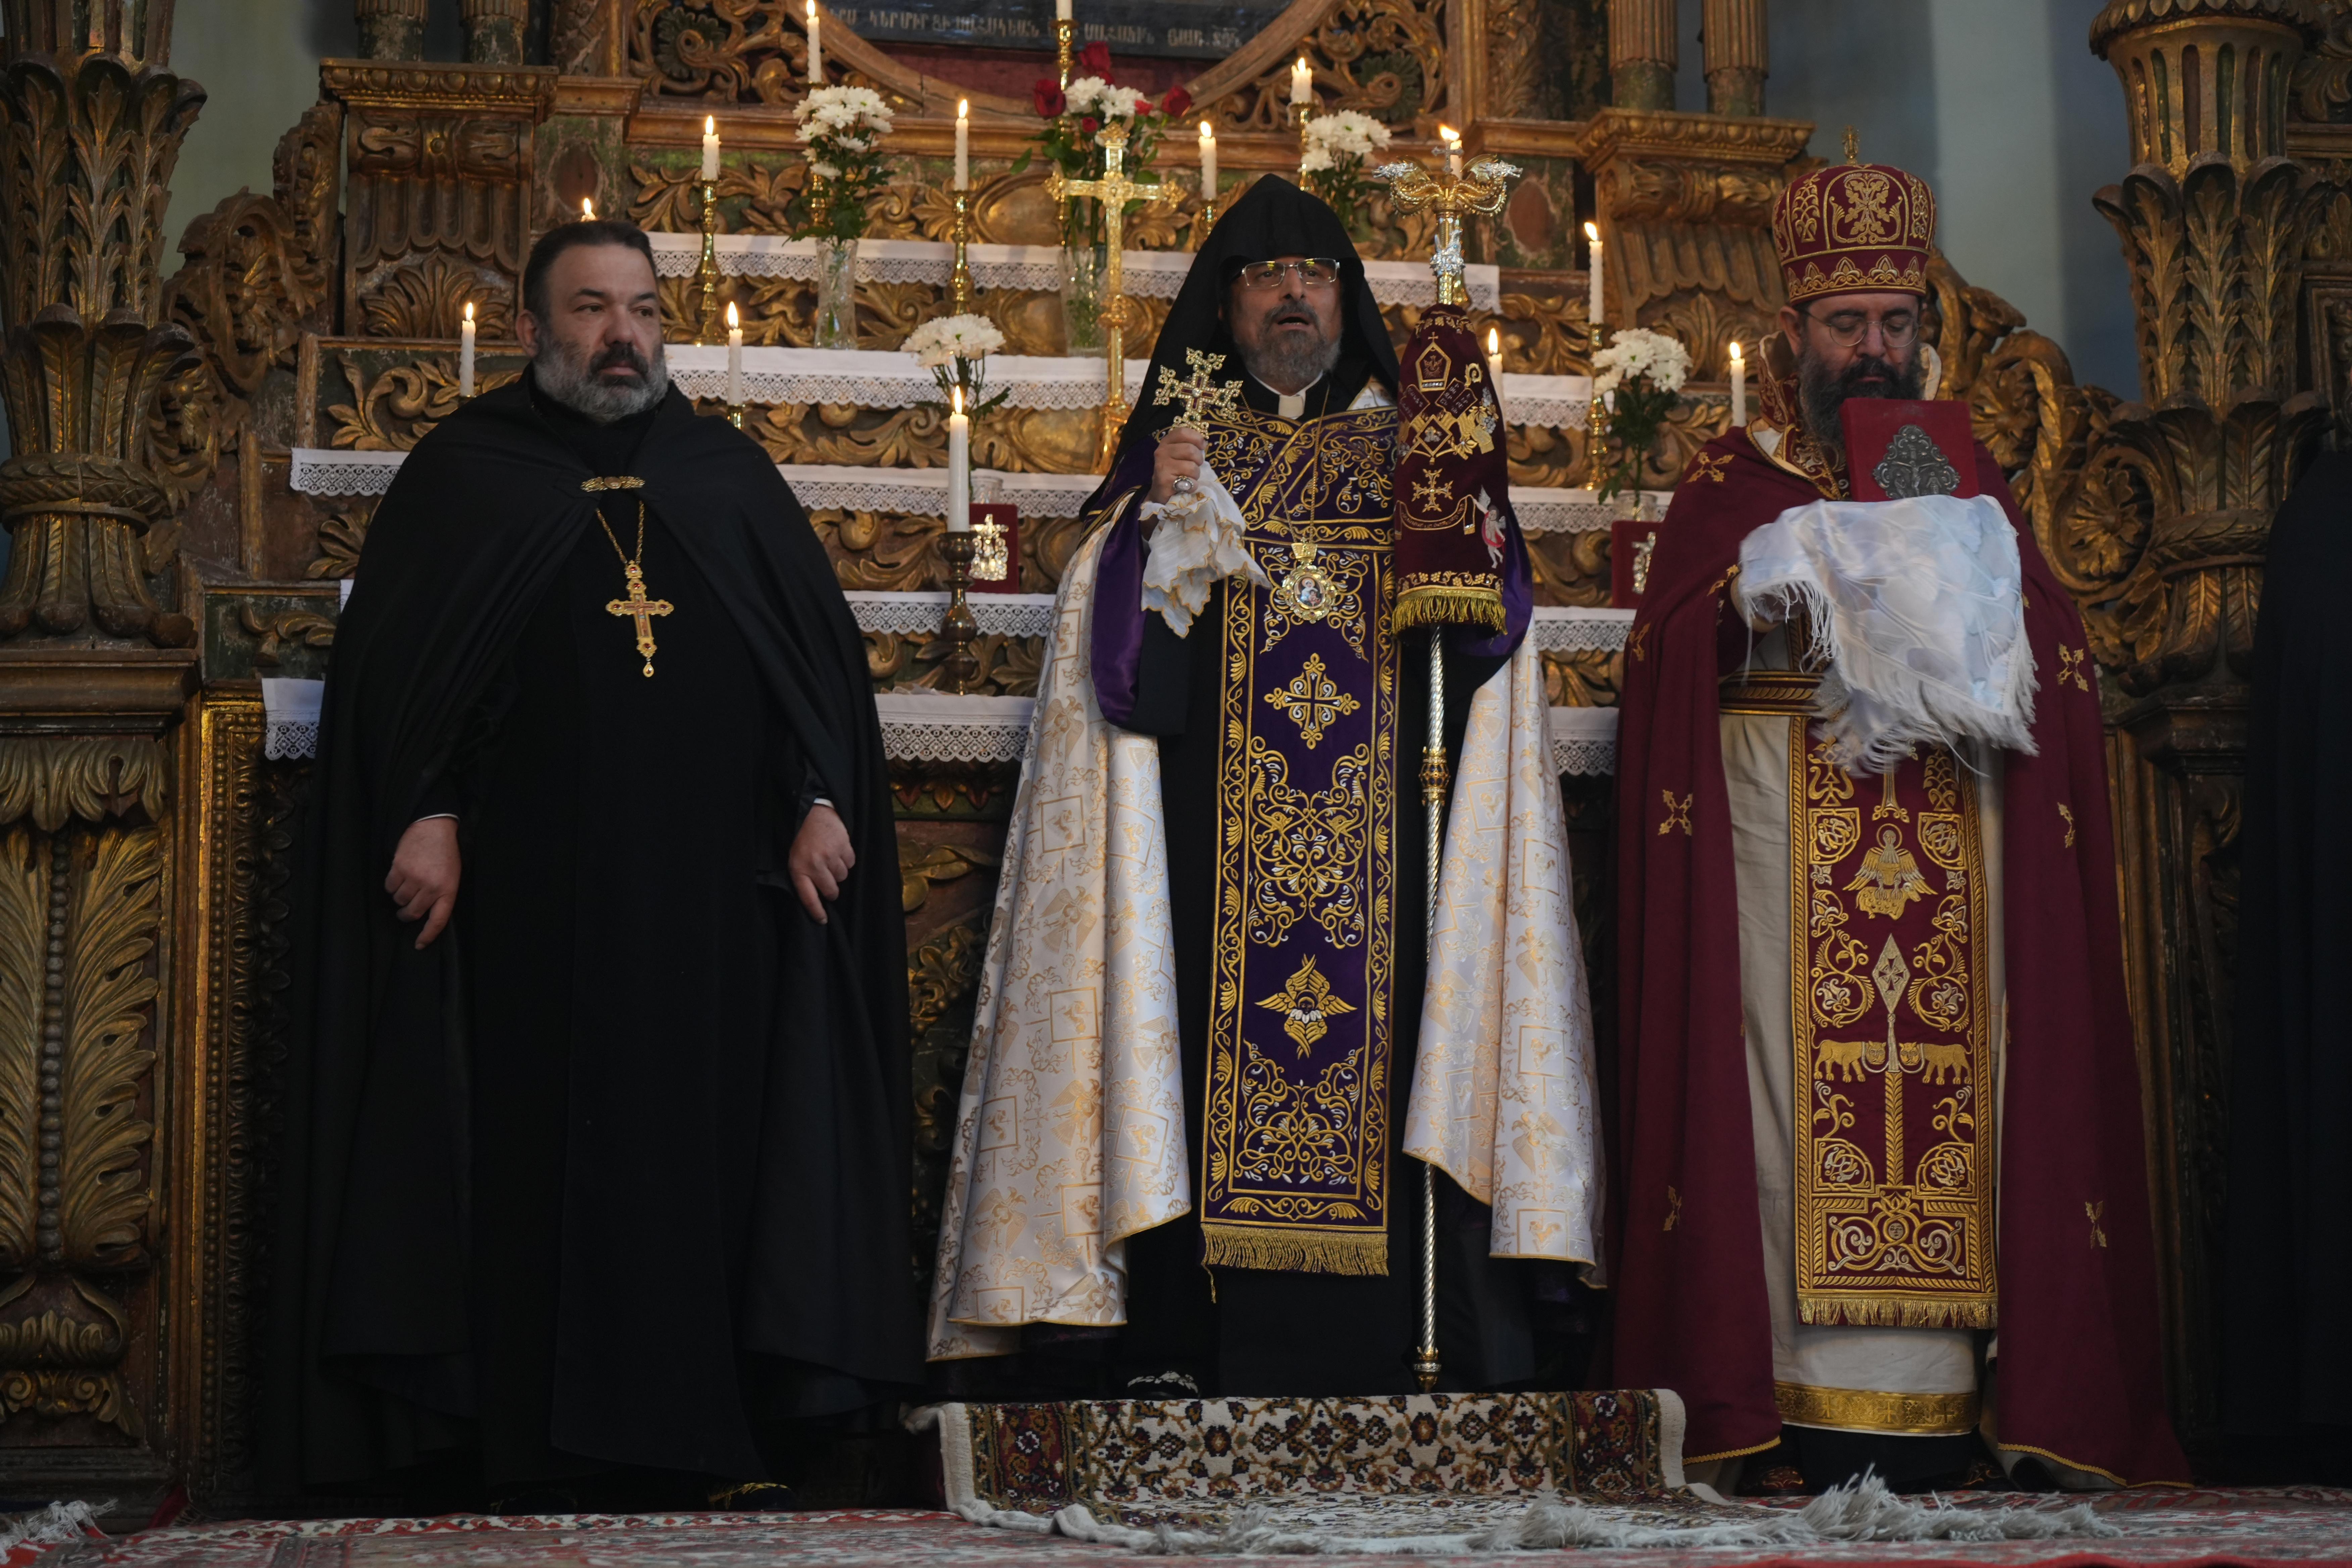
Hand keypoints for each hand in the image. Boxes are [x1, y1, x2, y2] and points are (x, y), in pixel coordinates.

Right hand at [386, 817, 459, 949]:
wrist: (433, 826)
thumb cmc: (444, 852)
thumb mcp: (452, 875)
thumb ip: (442, 894)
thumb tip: (427, 913)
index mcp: (448, 890)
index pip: (438, 920)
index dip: (427, 935)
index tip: (419, 945)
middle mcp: (431, 887)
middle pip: (413, 913)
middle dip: (407, 915)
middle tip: (405, 912)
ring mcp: (414, 878)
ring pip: (399, 900)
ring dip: (400, 897)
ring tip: (406, 885)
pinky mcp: (399, 868)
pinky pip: (389, 886)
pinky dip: (391, 885)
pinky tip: (398, 876)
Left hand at [789, 802, 855, 923]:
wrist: (813, 812)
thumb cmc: (802, 838)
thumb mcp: (794, 858)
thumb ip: (803, 877)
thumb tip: (817, 896)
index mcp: (798, 869)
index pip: (809, 898)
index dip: (817, 912)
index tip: (823, 920)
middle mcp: (815, 864)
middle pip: (831, 891)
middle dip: (831, 889)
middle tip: (827, 879)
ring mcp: (831, 856)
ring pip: (843, 877)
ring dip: (838, 871)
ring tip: (830, 859)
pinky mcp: (844, 847)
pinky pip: (851, 863)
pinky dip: (846, 860)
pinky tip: (838, 850)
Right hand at [1147, 426, 1205, 504]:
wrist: (1161, 492)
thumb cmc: (1175, 471)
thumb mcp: (1179, 454)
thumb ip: (1189, 445)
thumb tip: (1203, 443)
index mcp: (1166, 442)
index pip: (1183, 432)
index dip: (1196, 438)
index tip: (1202, 446)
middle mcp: (1162, 452)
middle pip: (1190, 450)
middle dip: (1199, 460)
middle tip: (1195, 465)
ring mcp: (1162, 466)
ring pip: (1191, 467)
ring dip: (1196, 474)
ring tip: (1190, 477)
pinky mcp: (1165, 481)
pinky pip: (1189, 481)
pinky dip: (1193, 486)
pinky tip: (1186, 487)